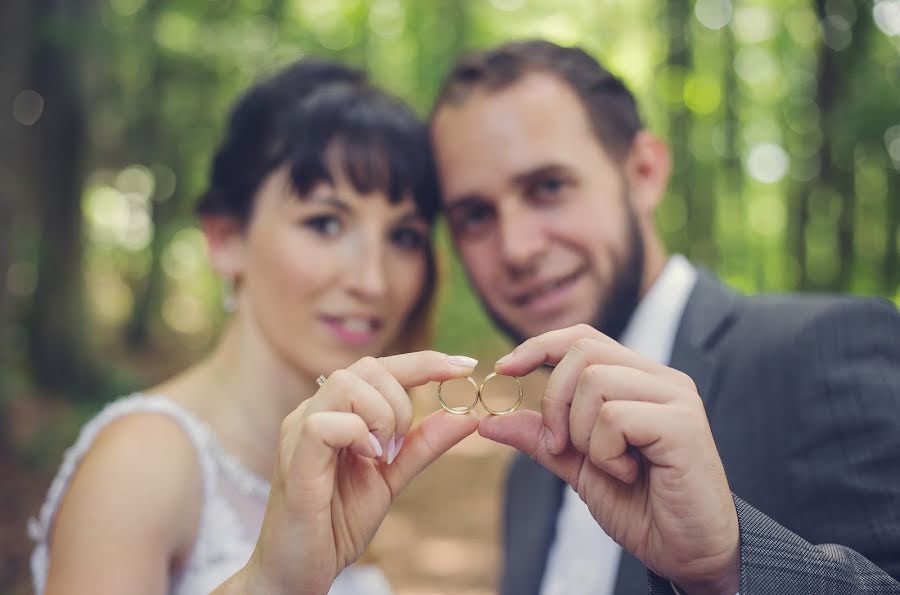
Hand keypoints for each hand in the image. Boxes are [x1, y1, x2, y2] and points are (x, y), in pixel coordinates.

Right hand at [243, 351, 478, 594]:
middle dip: (402, 400)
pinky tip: (366, 460)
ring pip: (346, 383)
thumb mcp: (390, 478)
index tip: (465, 366)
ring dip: (382, 416)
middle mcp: (313, 412)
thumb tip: (468, 416)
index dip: (425, 361)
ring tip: (382, 455)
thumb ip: (423, 446)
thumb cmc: (336, 523)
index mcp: (335, 412)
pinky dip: (357, 435)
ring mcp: (298, 432)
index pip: (380, 367)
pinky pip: (325, 423)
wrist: (299, 572)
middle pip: (367, 367)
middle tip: (400, 445)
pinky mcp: (295, 461)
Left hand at [480, 325, 738, 594]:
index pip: (583, 337)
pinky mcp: (683, 424)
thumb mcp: (578, 467)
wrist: (688, 551)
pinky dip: (605, 452)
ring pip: (596, 381)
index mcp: (638, 379)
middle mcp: (661, 379)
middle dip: (554, 401)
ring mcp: (675, 397)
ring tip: (608, 464)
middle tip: (561, 447)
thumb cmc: (641, 506)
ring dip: (582, 432)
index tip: (504, 368)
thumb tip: (488, 420)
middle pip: (583, 352)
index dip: (539, 346)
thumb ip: (540, 439)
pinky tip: (628, 472)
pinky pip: (615, 417)